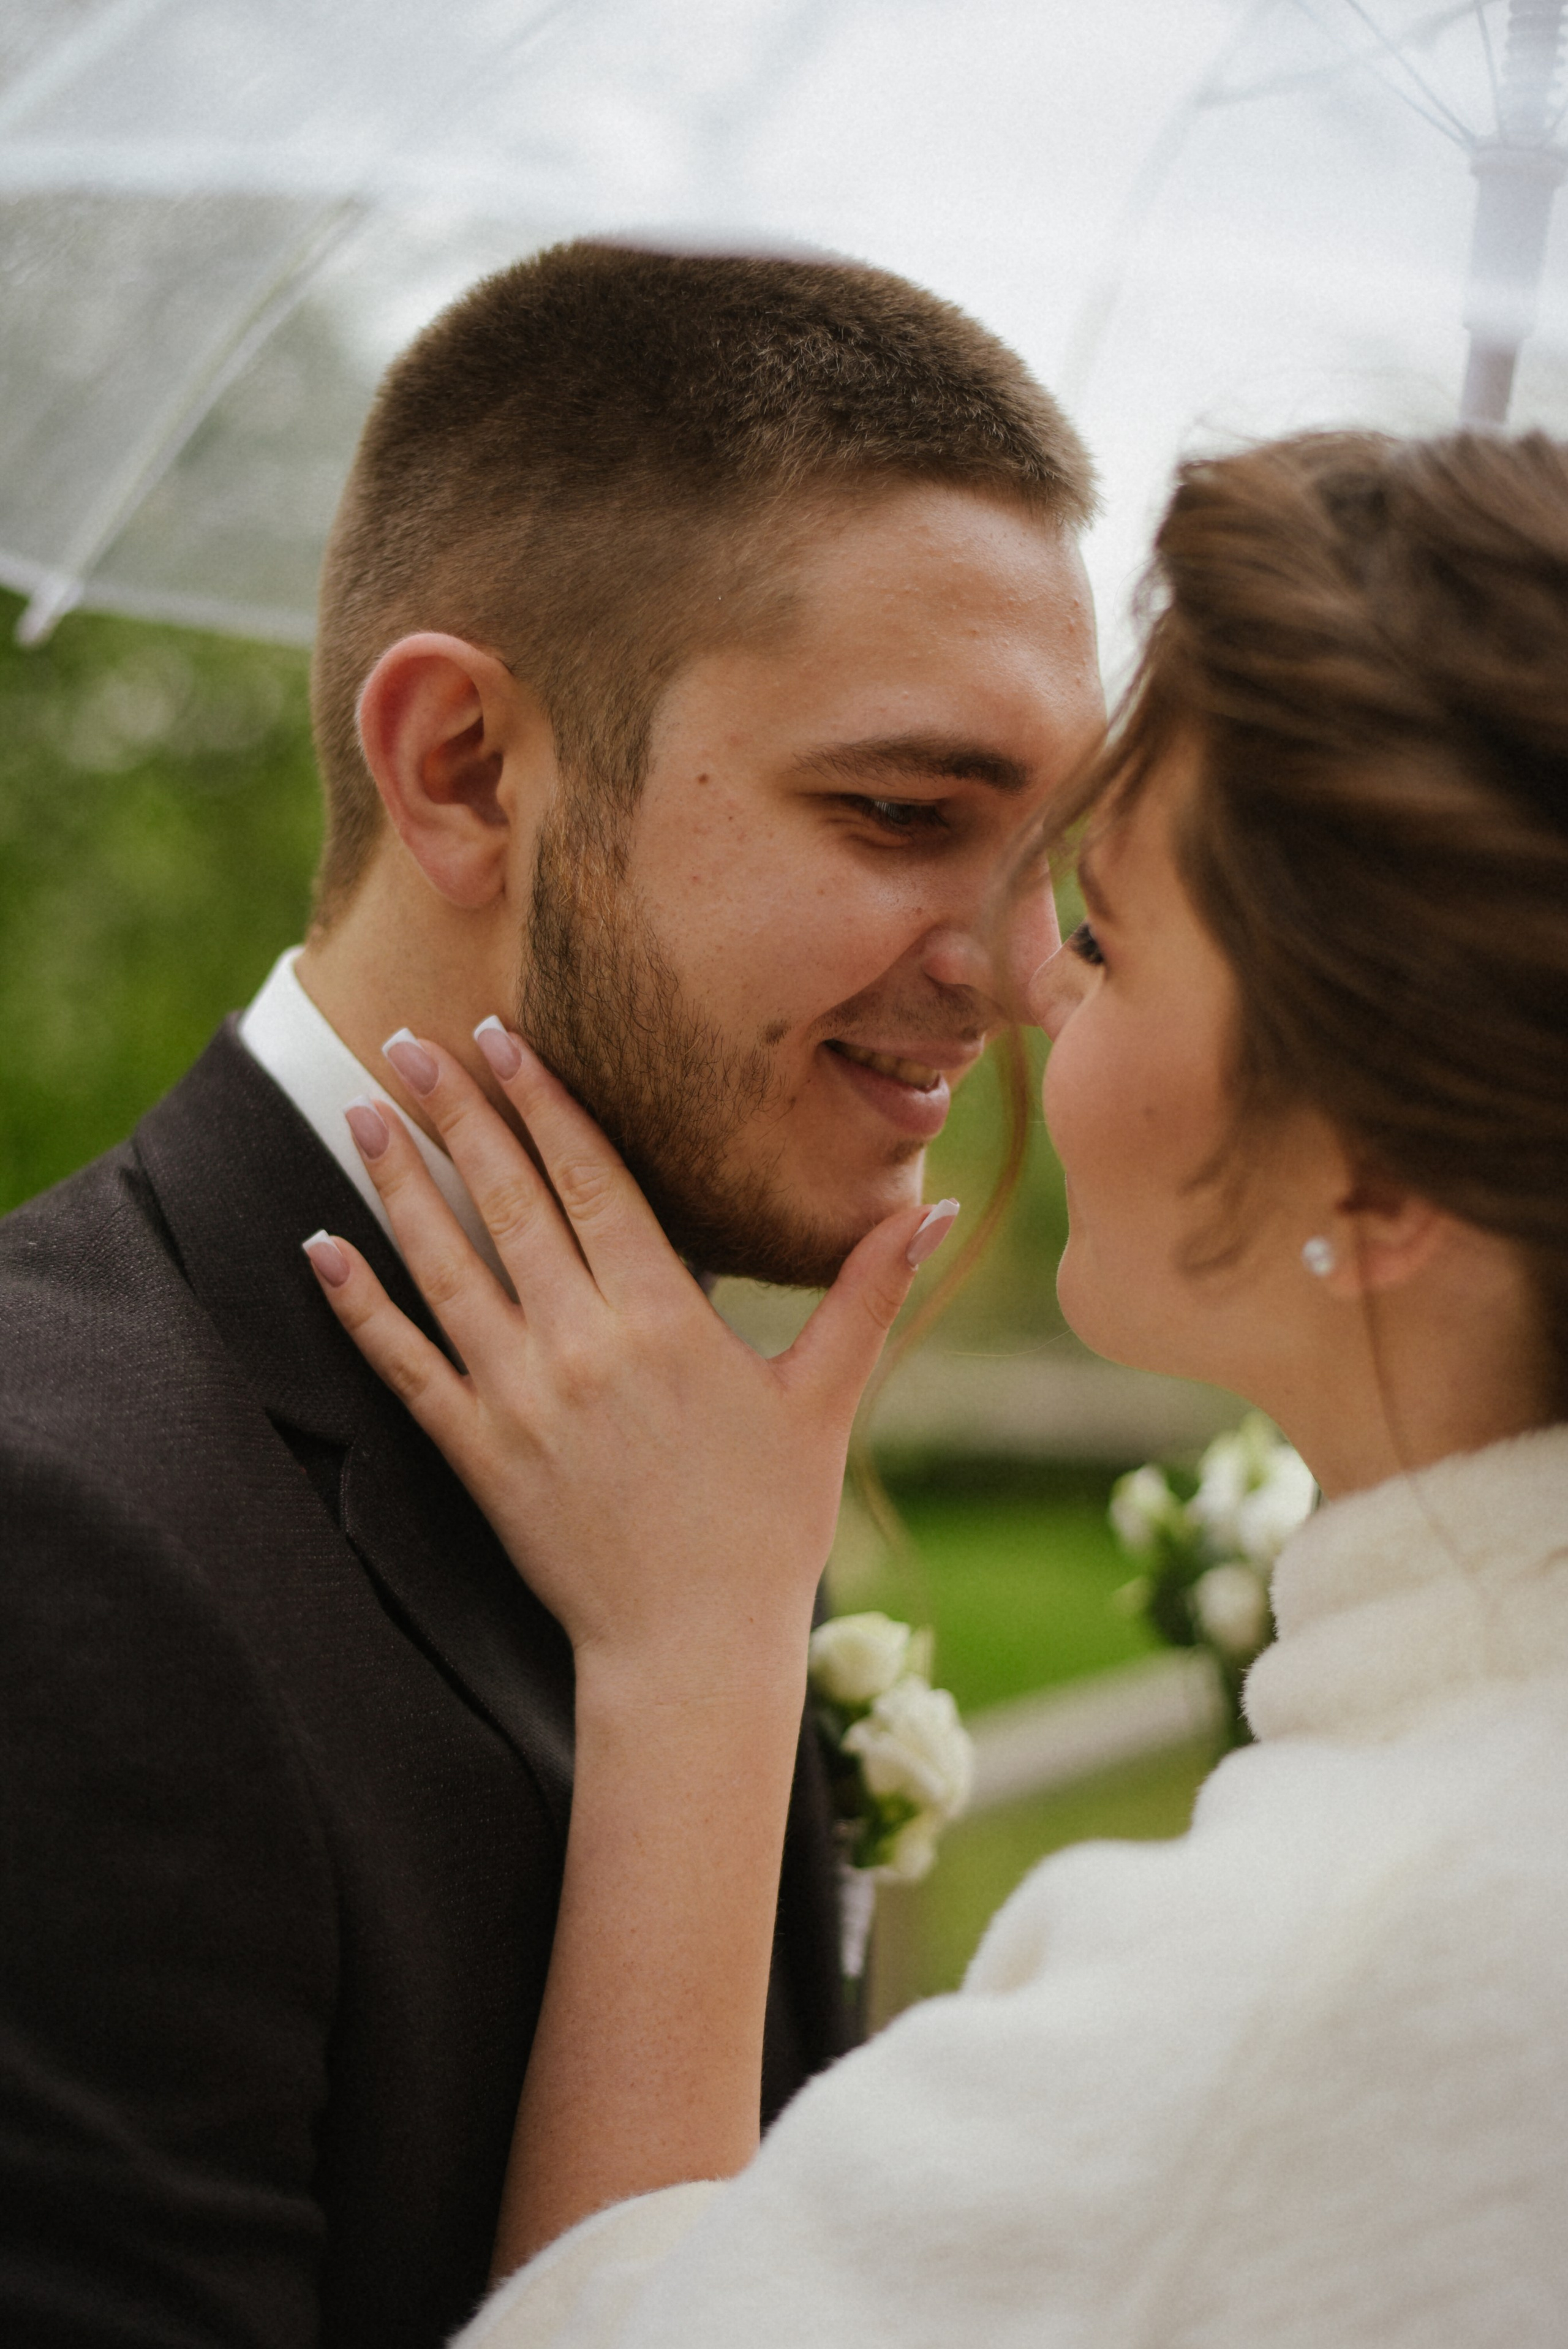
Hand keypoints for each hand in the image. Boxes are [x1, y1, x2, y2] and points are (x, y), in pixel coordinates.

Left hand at [303, 1022, 957, 1697]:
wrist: (692, 1651)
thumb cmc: (767, 1526)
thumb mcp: (826, 1399)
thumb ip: (869, 1293)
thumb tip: (937, 1209)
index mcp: (666, 1319)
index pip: (593, 1181)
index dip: (546, 1103)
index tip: (506, 1039)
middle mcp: (584, 1345)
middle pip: (511, 1202)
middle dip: (461, 1113)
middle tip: (416, 1042)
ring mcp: (522, 1399)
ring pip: (448, 1267)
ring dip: (401, 1183)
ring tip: (362, 1108)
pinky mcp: (478, 1455)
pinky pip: (405, 1366)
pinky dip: (359, 1305)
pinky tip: (320, 1246)